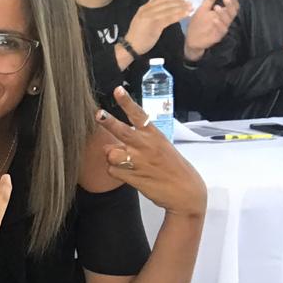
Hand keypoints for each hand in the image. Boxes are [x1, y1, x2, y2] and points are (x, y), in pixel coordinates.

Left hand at [97, 87, 206, 217]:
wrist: (185, 192)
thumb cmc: (172, 167)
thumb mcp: (160, 148)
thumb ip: (137, 143)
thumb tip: (112, 145)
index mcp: (154, 136)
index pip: (139, 115)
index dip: (127, 103)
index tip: (118, 91)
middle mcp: (145, 146)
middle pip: (122, 131)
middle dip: (108, 122)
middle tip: (98, 114)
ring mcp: (138, 162)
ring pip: (111, 153)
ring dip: (111, 157)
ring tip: (122, 161)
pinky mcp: (132, 177)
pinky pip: (112, 170)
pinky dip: (115, 172)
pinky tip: (127, 173)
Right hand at [125, 0, 191, 54]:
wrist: (131, 46)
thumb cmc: (138, 35)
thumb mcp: (142, 17)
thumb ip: (150, 6)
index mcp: (144, 8)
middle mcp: (147, 10)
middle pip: (166, 3)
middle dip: (179, 2)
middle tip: (190, 2)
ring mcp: (150, 16)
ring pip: (169, 10)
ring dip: (181, 8)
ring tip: (190, 8)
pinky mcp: (155, 24)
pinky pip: (169, 18)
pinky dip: (179, 15)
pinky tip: (186, 15)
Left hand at [183, 0, 238, 59]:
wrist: (191, 39)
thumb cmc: (199, 23)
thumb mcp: (203, 9)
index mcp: (222, 14)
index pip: (232, 6)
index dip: (233, 0)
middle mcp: (224, 21)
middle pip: (232, 13)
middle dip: (230, 5)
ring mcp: (221, 29)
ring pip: (227, 21)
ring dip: (223, 14)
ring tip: (217, 7)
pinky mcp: (217, 37)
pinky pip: (221, 31)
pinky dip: (218, 25)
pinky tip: (214, 20)